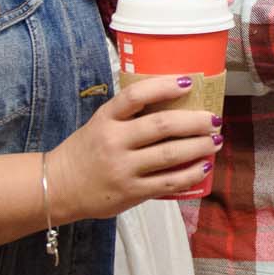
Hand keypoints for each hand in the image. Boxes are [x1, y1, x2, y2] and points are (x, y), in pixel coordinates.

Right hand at [43, 75, 219, 221]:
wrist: (57, 187)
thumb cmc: (85, 151)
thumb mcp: (99, 124)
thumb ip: (128, 115)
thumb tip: (173, 103)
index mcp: (106, 119)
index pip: (135, 96)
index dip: (163, 86)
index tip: (188, 81)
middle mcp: (114, 141)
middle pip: (161, 126)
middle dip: (194, 122)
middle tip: (213, 119)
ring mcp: (123, 168)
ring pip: (170, 155)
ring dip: (199, 146)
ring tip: (216, 141)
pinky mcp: (131, 192)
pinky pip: (168, 182)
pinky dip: (190, 174)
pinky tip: (204, 167)